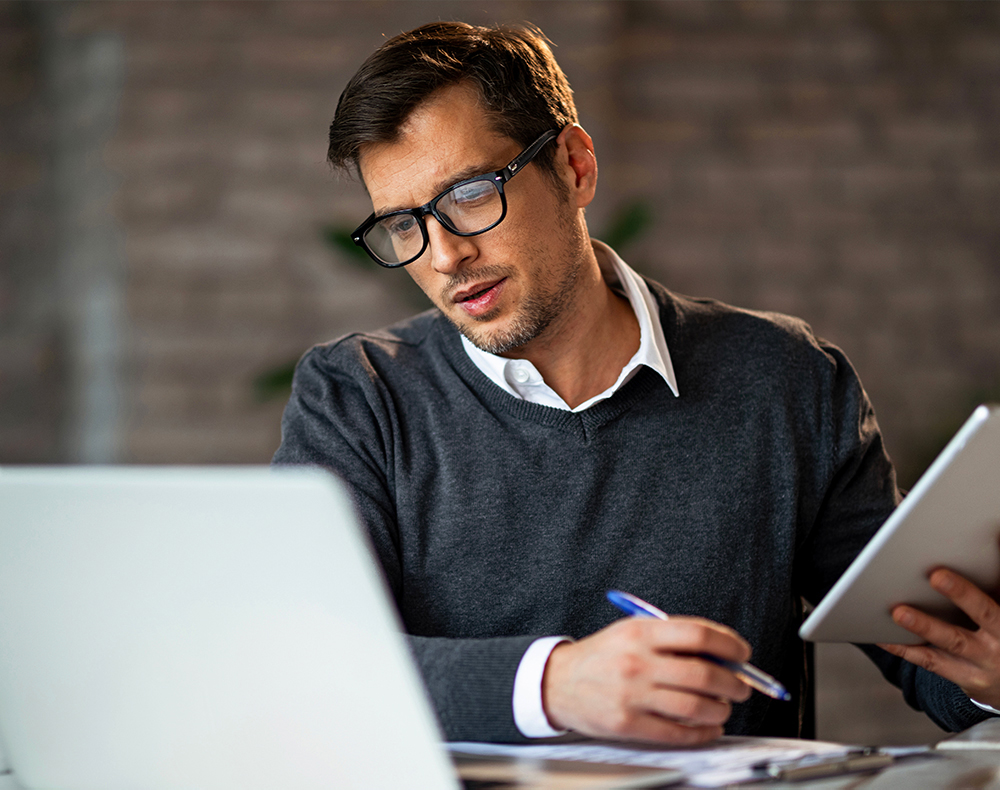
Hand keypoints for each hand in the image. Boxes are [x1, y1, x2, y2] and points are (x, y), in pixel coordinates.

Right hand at [542, 616, 751, 744]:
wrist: (558, 682)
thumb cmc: (603, 656)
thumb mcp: (632, 632)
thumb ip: (673, 638)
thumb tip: (723, 655)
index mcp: (641, 632)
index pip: (699, 635)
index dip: (730, 645)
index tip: (743, 654)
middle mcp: (638, 662)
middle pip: (704, 673)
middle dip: (733, 683)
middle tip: (741, 687)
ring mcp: (632, 694)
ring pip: (695, 706)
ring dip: (720, 709)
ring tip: (723, 707)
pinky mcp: (628, 723)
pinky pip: (677, 733)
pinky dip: (702, 733)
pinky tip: (708, 728)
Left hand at [879, 567, 999, 706]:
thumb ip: (993, 585)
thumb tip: (991, 537)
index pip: (995, 603)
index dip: (978, 586)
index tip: (956, 566)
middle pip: (985, 614)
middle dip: (962, 594)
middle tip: (937, 575)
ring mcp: (984, 662)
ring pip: (952, 642)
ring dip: (924, 625)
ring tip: (899, 611)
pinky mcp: (965, 677)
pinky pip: (930, 661)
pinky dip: (904, 648)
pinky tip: (881, 635)